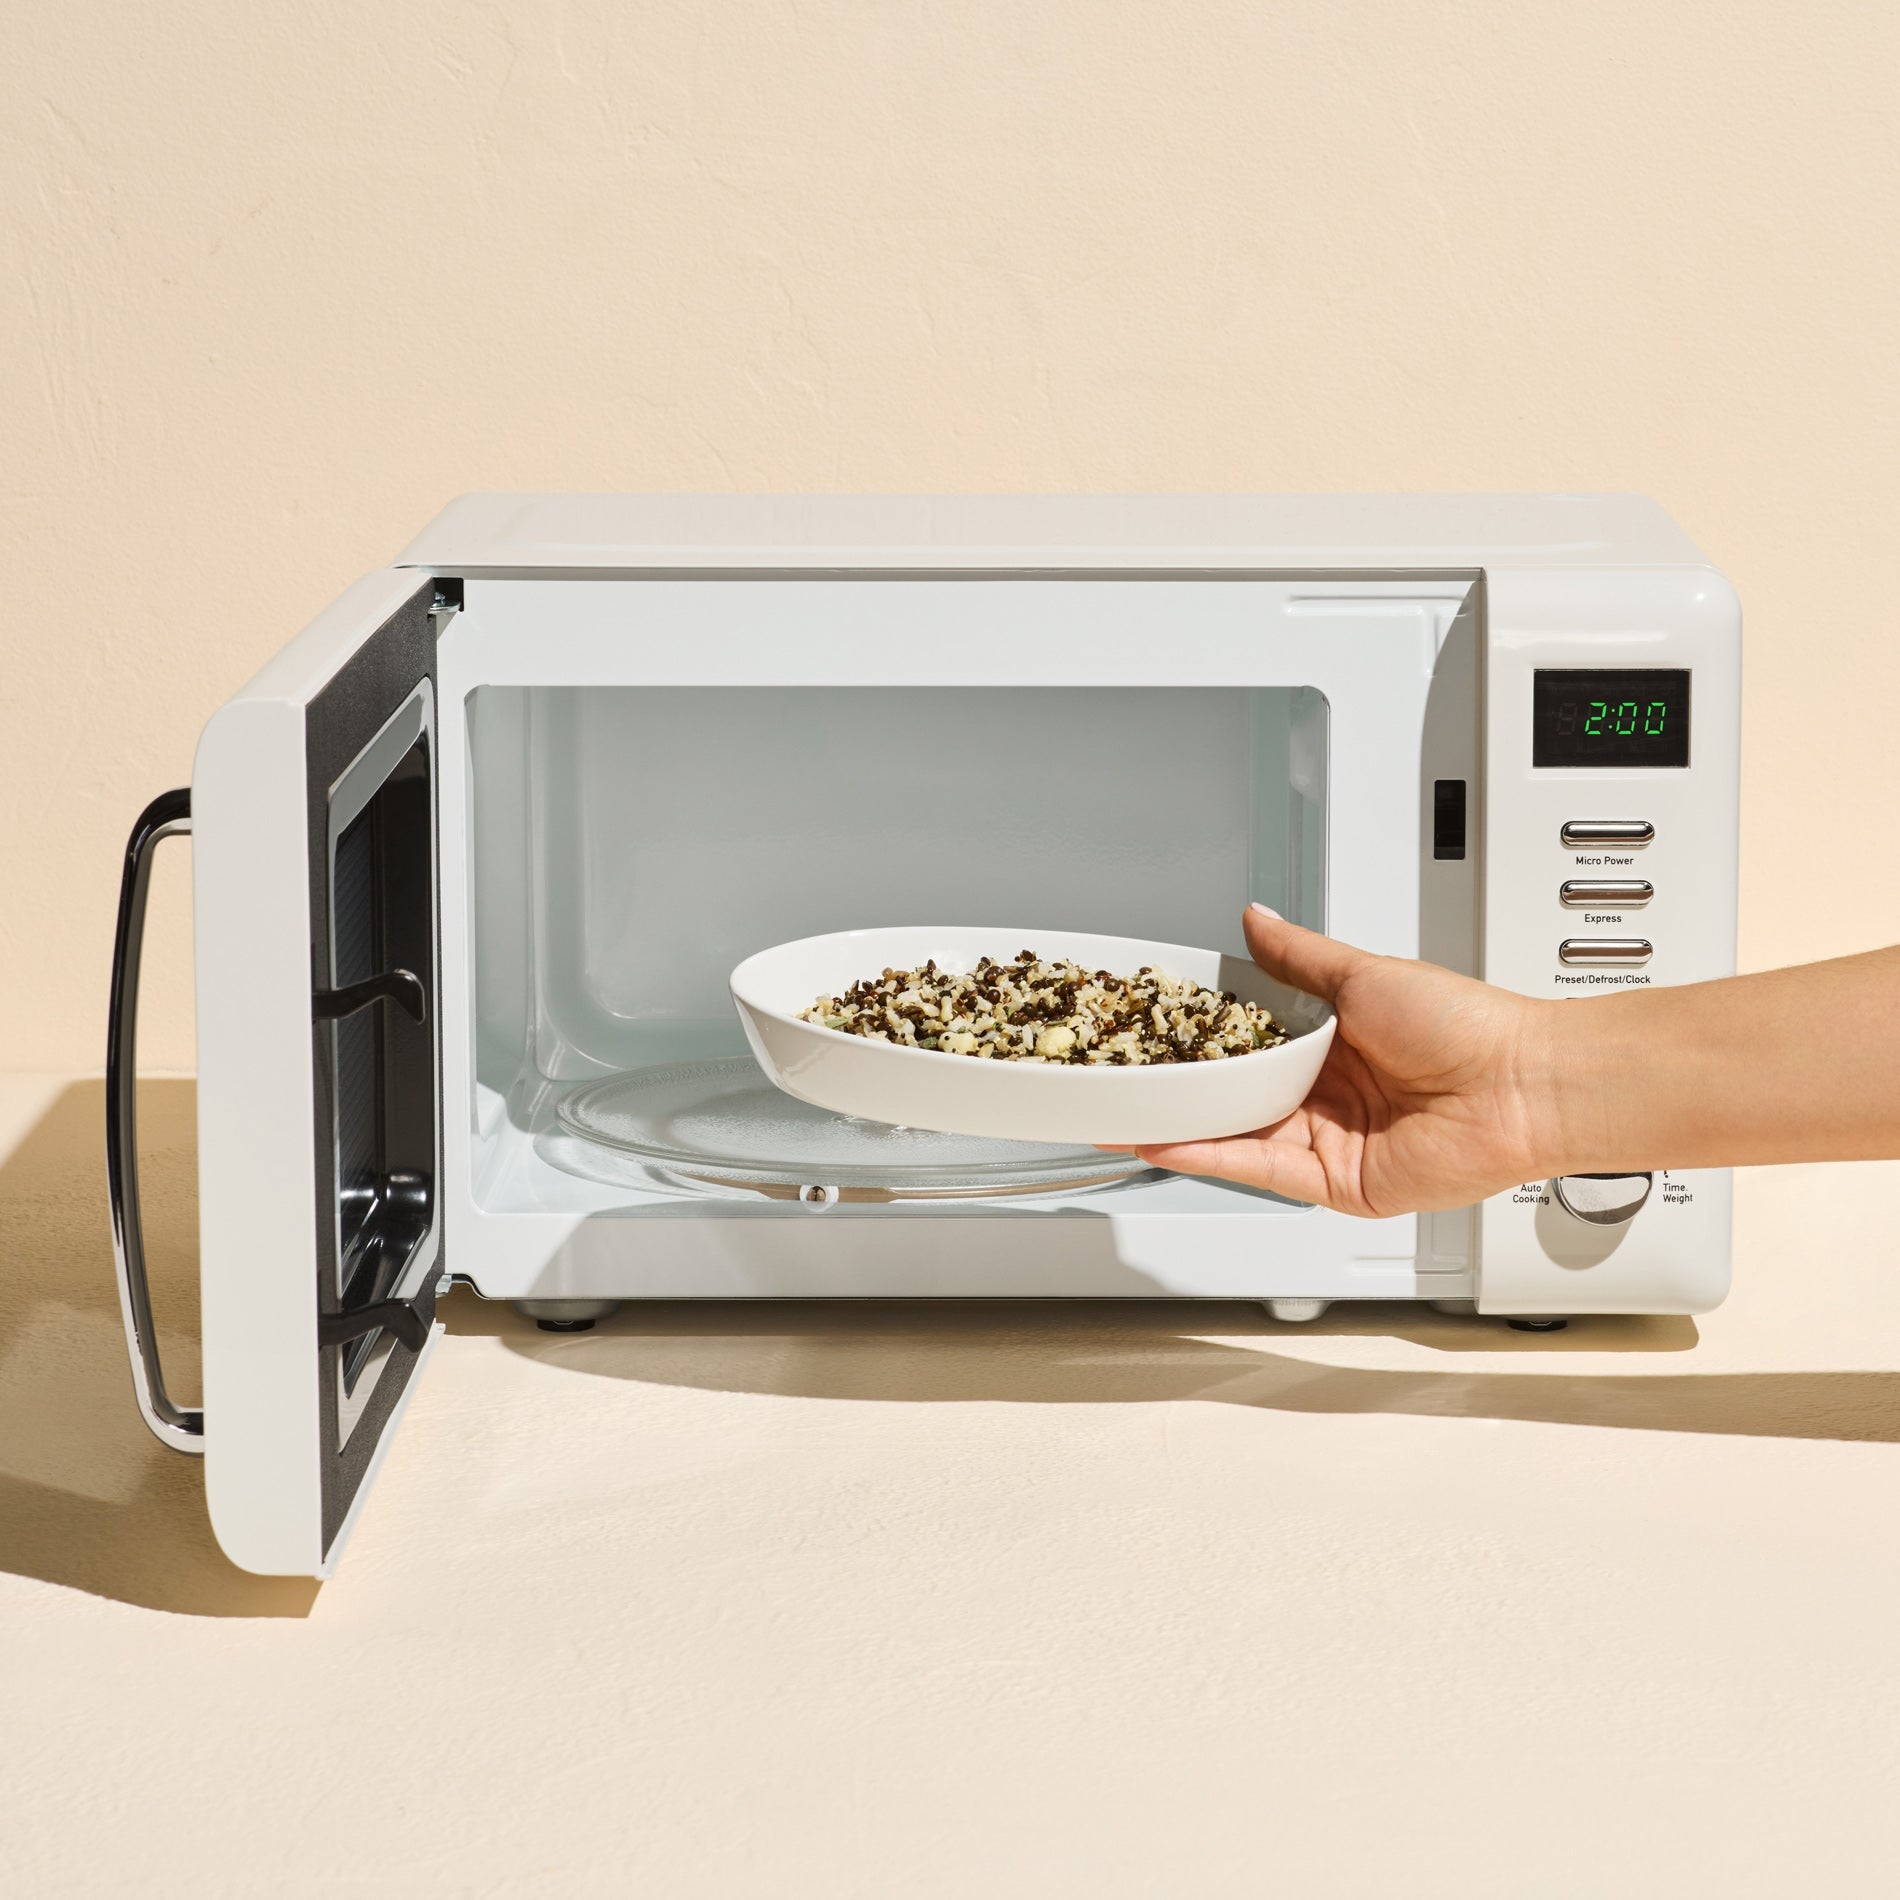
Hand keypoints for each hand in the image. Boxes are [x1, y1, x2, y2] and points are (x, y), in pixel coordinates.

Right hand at [1127, 905, 1555, 1215]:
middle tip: (1125, 1071)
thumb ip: (1298, 956)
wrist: (1520, 1086)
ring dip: (1184, 1124)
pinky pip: (1261, 1170)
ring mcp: (1330, 1140)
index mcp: (1336, 1040)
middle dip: (1183, 1085)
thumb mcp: (1363, 973)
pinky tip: (1168, 1142)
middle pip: (1239, 1092)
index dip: (1203, 1036)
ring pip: (1241, 1132)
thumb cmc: (1466, 1025)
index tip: (1156, 1025)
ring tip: (1124, 1110)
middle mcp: (1329, 1093)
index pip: (1251, 1040)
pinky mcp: (1335, 1183)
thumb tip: (1255, 919)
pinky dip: (1211, 1156)